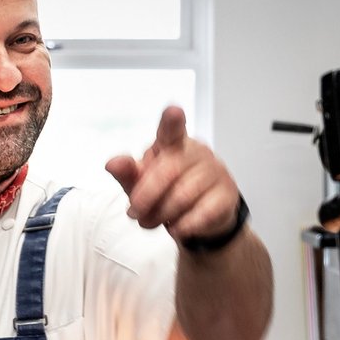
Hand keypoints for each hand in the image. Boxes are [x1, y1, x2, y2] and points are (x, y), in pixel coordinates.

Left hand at [105, 106, 240, 246]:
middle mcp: (197, 152)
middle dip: (146, 197)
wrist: (201, 217)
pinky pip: (203, 213)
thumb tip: (112, 164)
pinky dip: (183, 225)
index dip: (172, 121)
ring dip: (161, 215)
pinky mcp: (227, 195)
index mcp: (174, 143)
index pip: (172, 129)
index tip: (173, 112)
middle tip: (135, 214)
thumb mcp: (142, 183)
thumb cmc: (168, 191)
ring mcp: (216, 172)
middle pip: (167, 172)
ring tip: (152, 222)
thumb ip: (127, 173)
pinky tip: (177, 227)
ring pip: (182, 196)